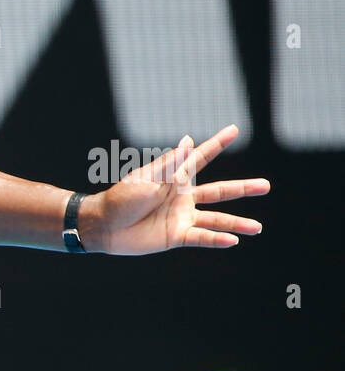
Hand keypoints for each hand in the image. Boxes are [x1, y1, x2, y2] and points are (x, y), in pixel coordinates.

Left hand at [84, 125, 269, 255]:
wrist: (103, 226)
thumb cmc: (121, 198)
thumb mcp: (148, 179)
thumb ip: (171, 165)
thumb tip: (188, 140)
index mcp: (175, 178)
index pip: (200, 158)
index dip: (217, 144)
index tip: (234, 129)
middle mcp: (183, 197)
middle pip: (219, 191)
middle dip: (243, 188)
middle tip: (266, 186)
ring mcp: (181, 217)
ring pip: (216, 219)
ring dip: (236, 222)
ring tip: (258, 227)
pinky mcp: (176, 236)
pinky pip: (200, 238)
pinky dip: (216, 240)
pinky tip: (233, 241)